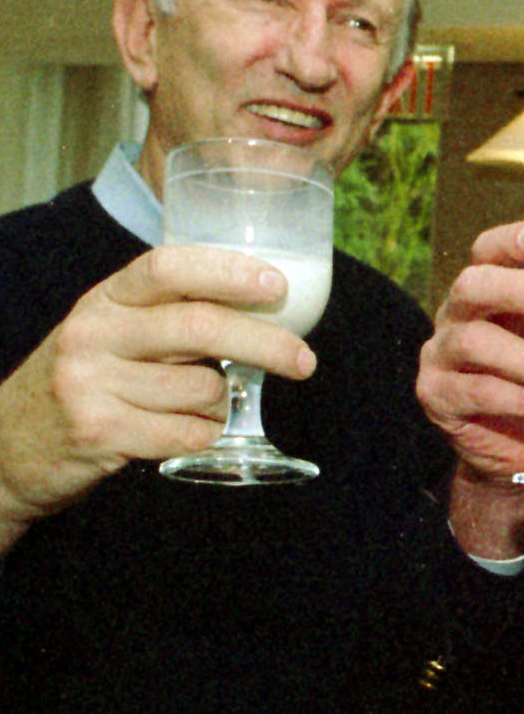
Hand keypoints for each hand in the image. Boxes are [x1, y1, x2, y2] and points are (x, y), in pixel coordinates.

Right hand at [0, 245, 314, 548]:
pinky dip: (202, 436)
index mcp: (106, 298)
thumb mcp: (113, 332)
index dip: (228, 272)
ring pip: (202, 390)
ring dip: (222, 404)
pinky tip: (182, 433)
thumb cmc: (87, 381)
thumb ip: (170, 315)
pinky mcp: (98, 432)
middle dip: (266, 344)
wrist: (8, 446)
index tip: (278, 286)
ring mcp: (91, 383)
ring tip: (197, 407)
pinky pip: (188, 434)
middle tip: (304, 361)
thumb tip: (266, 309)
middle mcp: (93, 332)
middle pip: (200, 328)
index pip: (167, 266)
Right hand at [417, 220, 523, 560]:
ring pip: (475, 344)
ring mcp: (443, 355)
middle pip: (472, 286)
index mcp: (493, 290)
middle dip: (514, 289)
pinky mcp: (440, 397)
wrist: (516, 448)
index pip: (490, 249)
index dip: (512, 239)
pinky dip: (520, 400)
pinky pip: (477, 393)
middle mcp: (459, 314)